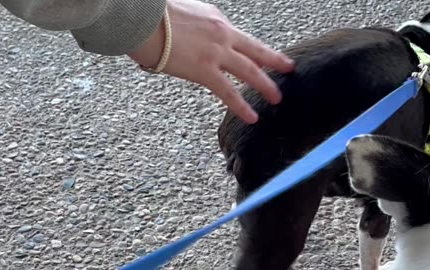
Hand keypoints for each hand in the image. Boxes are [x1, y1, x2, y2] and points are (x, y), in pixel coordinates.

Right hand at [129, 0, 294, 123]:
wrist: (141, 19)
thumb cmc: (153, 14)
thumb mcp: (182, 11)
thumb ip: (193, 26)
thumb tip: (187, 38)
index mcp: (216, 18)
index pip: (240, 37)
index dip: (253, 48)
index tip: (262, 55)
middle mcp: (222, 34)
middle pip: (255, 50)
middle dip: (274, 61)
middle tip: (288, 69)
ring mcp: (216, 53)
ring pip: (249, 71)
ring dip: (265, 85)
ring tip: (277, 97)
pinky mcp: (204, 70)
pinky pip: (228, 92)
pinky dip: (242, 106)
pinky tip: (252, 117)